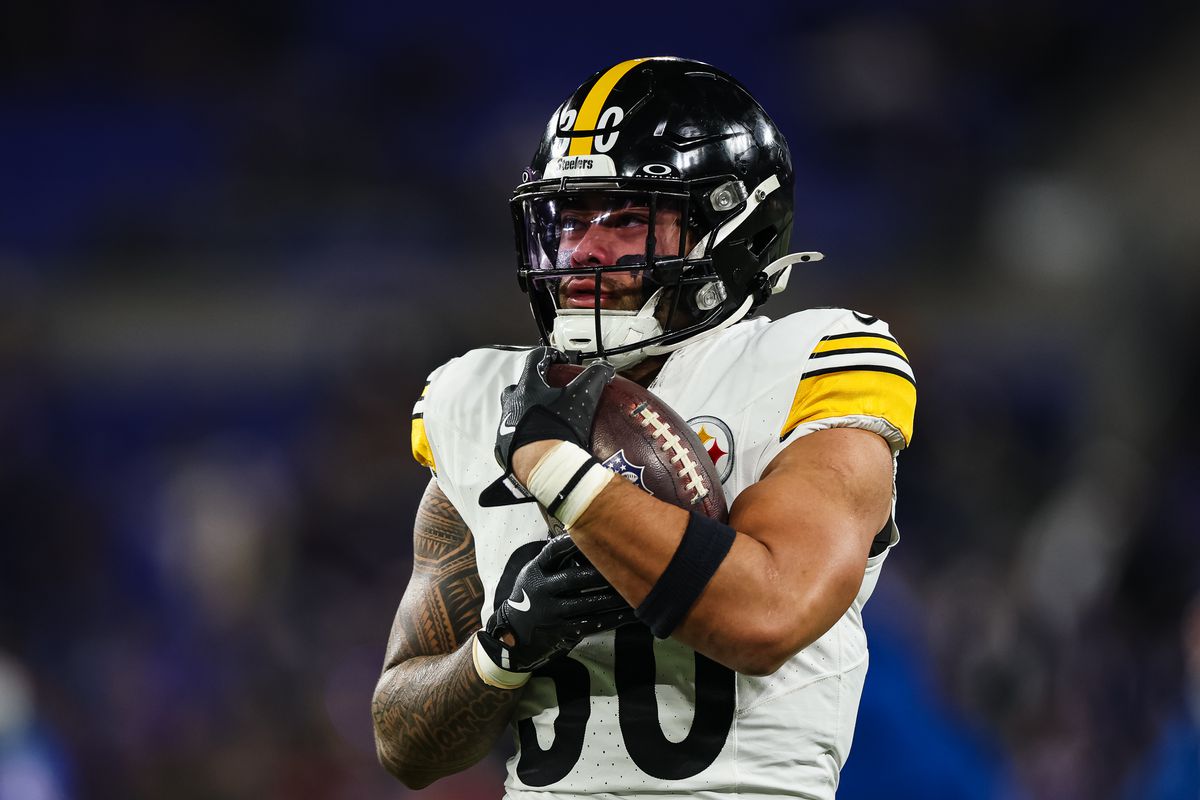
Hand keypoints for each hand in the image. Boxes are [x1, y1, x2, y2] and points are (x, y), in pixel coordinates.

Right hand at [477, 534, 632, 673]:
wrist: (515, 633)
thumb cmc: (535, 593)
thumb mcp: (537, 572)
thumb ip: (559, 558)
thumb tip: (593, 534)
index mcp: (536, 570)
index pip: (554, 551)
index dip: (573, 541)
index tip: (594, 532)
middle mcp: (541, 590)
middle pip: (574, 579)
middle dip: (601, 572)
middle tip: (627, 564)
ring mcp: (551, 613)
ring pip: (588, 603)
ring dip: (614, 597)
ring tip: (638, 589)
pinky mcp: (563, 631)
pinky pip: (593, 624)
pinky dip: (615, 619)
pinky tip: (632, 613)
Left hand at [494, 347, 613, 475]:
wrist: (542, 464)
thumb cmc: (557, 428)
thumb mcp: (582, 398)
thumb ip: (594, 378)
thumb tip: (604, 368)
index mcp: (528, 388)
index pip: (535, 359)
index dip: (549, 355)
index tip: (559, 359)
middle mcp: (512, 404)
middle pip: (518, 386)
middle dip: (531, 386)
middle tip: (548, 392)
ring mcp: (506, 425)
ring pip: (513, 411)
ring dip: (526, 410)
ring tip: (544, 418)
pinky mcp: (506, 446)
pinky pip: (513, 435)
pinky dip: (524, 434)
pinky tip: (538, 440)